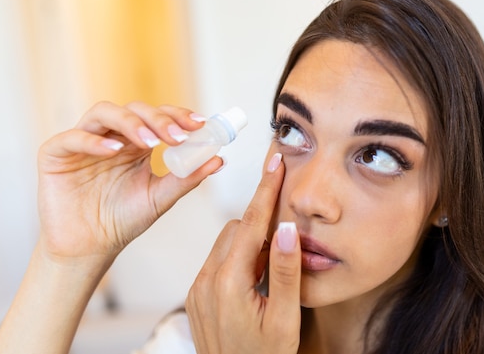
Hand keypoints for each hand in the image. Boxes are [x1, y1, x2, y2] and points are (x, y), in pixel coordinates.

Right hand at [37, 101, 222, 263]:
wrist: (90, 248)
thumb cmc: (123, 220)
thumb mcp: (161, 198)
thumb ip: (187, 178)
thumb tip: (219, 159)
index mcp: (136, 143)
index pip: (158, 117)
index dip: (178, 115)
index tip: (200, 125)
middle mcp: (111, 136)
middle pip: (134, 109)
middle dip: (159, 119)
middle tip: (178, 136)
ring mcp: (83, 142)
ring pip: (104, 113)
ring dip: (130, 123)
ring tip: (150, 143)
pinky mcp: (56, 153)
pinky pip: (72, 137)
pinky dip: (93, 141)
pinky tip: (114, 152)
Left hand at [186, 152, 301, 353]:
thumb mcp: (284, 319)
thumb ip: (285, 271)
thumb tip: (286, 227)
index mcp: (230, 282)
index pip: (251, 222)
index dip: (266, 190)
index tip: (275, 163)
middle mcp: (207, 280)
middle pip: (236, 228)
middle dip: (260, 221)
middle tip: (284, 230)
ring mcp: (198, 288)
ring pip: (226, 243)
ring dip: (249, 242)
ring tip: (271, 266)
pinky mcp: (196, 296)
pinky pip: (217, 260)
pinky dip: (238, 257)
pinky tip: (255, 278)